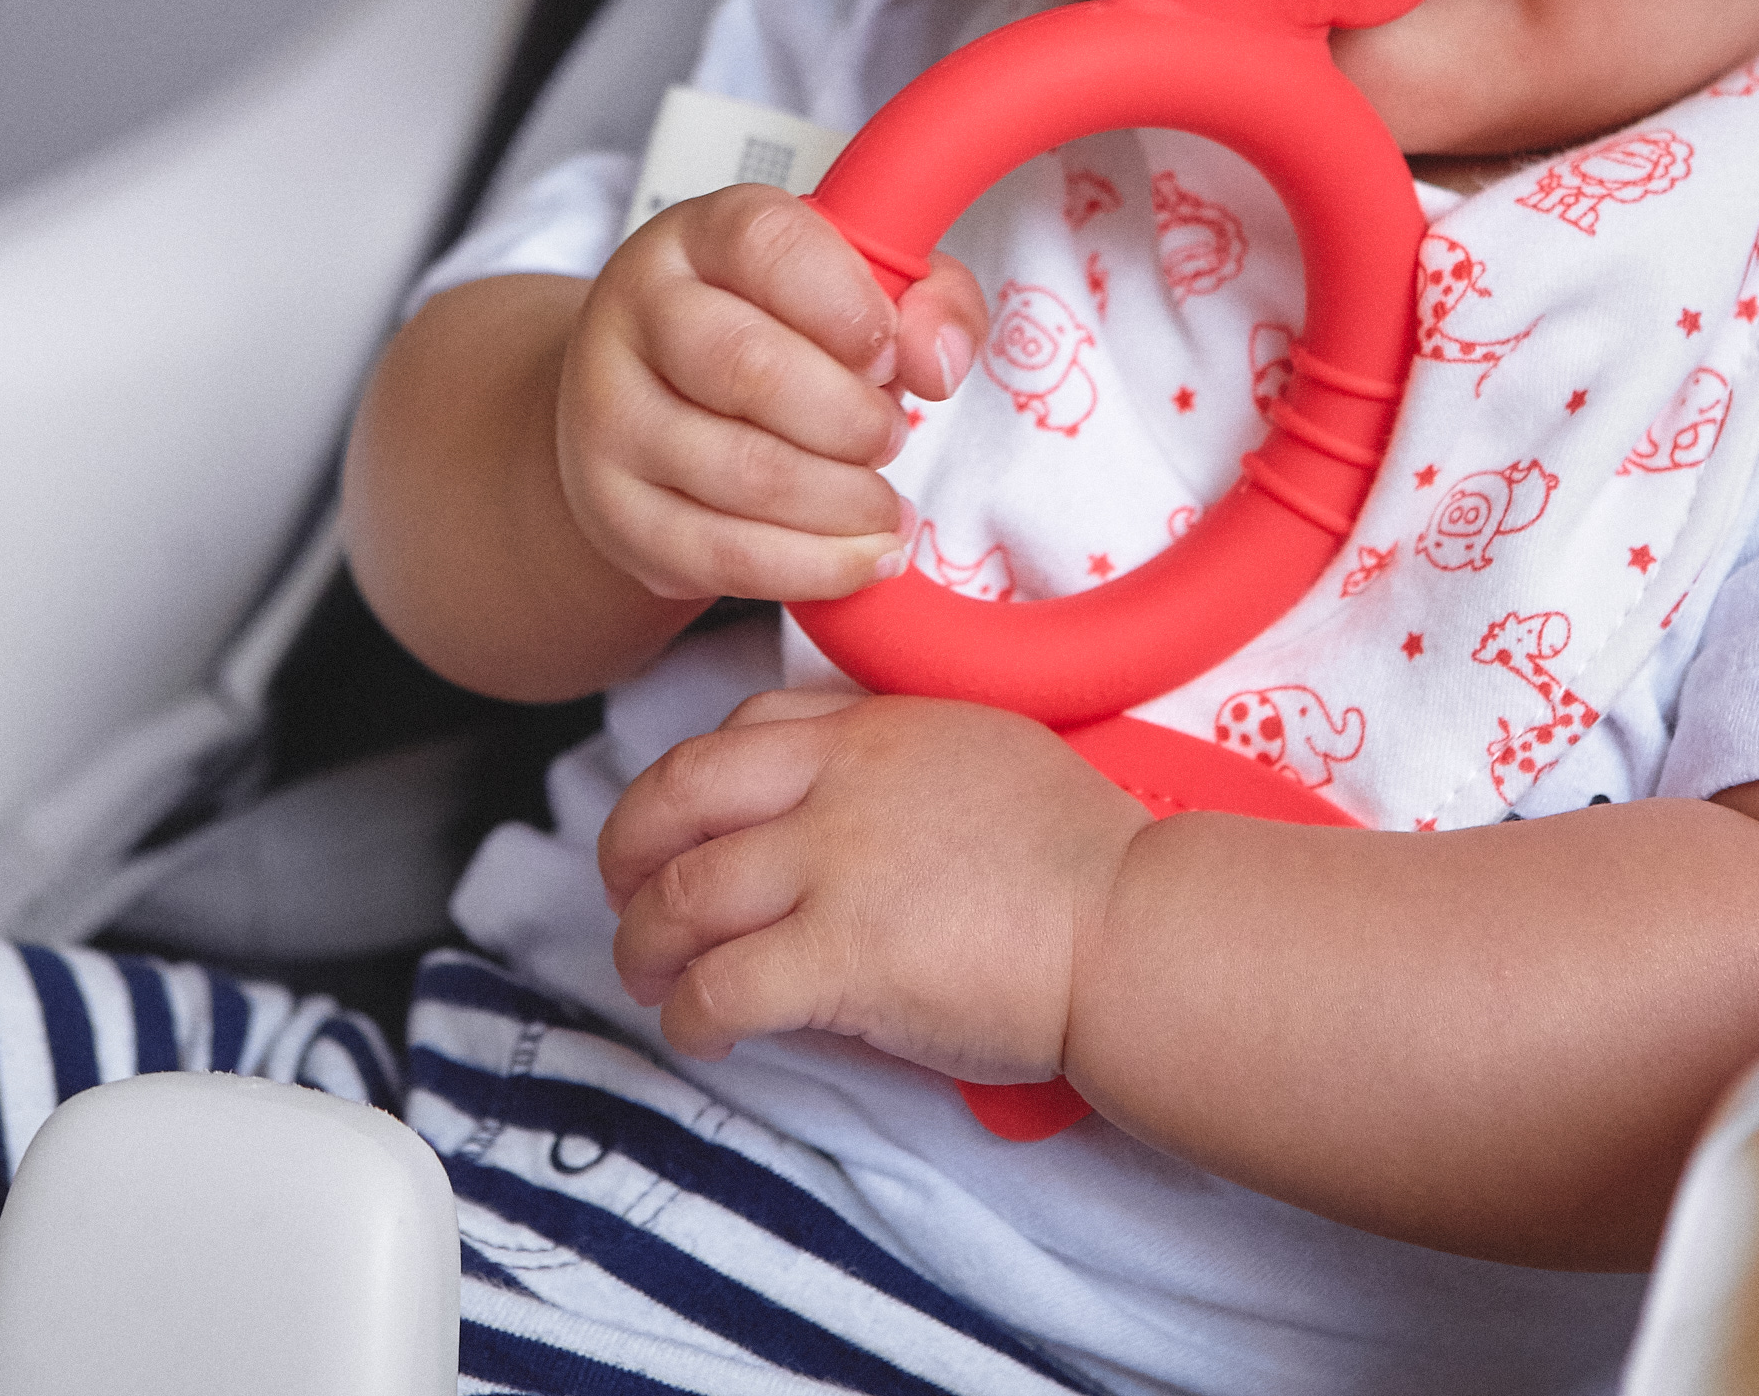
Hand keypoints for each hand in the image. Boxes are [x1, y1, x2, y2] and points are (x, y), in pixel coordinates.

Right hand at [558, 184, 983, 606]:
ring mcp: (611, 415)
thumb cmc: (773, 334)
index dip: (848, 305)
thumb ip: (926, 300)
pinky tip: (862, 555)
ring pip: (745, 473)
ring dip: (845, 503)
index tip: (889, 353)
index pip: (767, 244)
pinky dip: (816, 566)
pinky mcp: (616, 510)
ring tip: (883, 504)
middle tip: (890, 436)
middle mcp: (636, 314)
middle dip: (853, 419)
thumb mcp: (854, 287)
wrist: (649, 403)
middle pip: (751, 369)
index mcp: (698, 237)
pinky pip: (724, 554)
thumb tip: (936, 360)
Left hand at [599, 688, 1148, 1082]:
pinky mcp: (838, 960)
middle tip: (621, 894)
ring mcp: (832, 869)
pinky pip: (720, 988)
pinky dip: (689, 1015)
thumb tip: (834, 815)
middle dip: (627, 849)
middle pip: (678, 798)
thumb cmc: (1086, 862)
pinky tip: (700, 1032)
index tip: (678, 821)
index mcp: (876, 727)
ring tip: (646, 976)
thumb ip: (899, 766)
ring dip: (643, 944)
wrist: (1137, 930)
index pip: (742, 727)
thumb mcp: (986, 754)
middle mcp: (837, 785)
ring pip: (681, 897)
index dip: (689, 780)